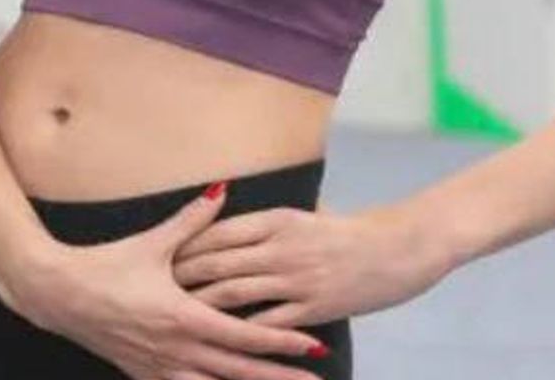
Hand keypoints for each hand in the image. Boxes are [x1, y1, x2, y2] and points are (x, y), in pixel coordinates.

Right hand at [11, 184, 332, 379]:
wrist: (57, 292)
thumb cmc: (104, 265)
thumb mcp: (150, 243)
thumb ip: (191, 221)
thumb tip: (222, 191)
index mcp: (183, 316)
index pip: (245, 335)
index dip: (281, 341)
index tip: (314, 346)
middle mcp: (177, 349)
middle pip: (240, 371)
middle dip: (279, 376)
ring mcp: (160, 367)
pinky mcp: (143, 374)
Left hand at [174, 201, 450, 328]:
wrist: (398, 248)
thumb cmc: (349, 232)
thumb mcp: (303, 216)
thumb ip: (267, 223)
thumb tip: (232, 217)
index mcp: (274, 220)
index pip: (217, 231)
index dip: (186, 245)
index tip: (161, 255)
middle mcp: (279, 247)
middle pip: (217, 261)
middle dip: (183, 275)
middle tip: (156, 288)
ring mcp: (295, 278)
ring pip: (234, 291)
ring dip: (202, 302)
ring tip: (176, 313)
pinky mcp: (313, 307)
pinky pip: (268, 321)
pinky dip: (241, 330)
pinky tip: (220, 339)